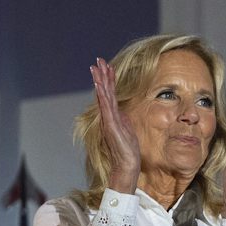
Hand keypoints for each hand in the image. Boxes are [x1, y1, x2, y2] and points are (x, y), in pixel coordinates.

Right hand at [91, 57, 142, 194]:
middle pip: (104, 92)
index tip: (107, 67)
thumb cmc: (127, 150)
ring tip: (97, 67)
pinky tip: (100, 85)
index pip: (109, 94)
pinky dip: (102, 95)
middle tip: (99, 60)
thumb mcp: (128, 130)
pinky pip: (106, 107)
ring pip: (103, 96)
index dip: (108, 80)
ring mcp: (108, 120)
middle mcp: (108, 116)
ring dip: (101, 81)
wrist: (126, 165)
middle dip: (102, 75)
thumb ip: (124, 120)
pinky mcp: (111, 125)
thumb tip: (124, 112)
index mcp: (112, 116)